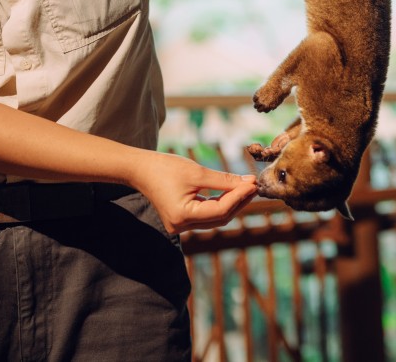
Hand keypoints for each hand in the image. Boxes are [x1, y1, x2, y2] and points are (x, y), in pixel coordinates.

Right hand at [132, 151, 257, 232]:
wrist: (141, 169)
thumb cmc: (166, 168)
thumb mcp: (198, 172)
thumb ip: (225, 180)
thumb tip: (250, 183)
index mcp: (182, 217)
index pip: (220, 210)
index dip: (240, 197)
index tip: (254, 183)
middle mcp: (181, 227)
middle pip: (220, 217)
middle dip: (239, 201)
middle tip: (254, 185)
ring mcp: (181, 226)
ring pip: (215, 218)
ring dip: (232, 203)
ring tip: (247, 187)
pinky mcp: (182, 220)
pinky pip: (207, 215)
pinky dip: (220, 204)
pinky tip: (233, 192)